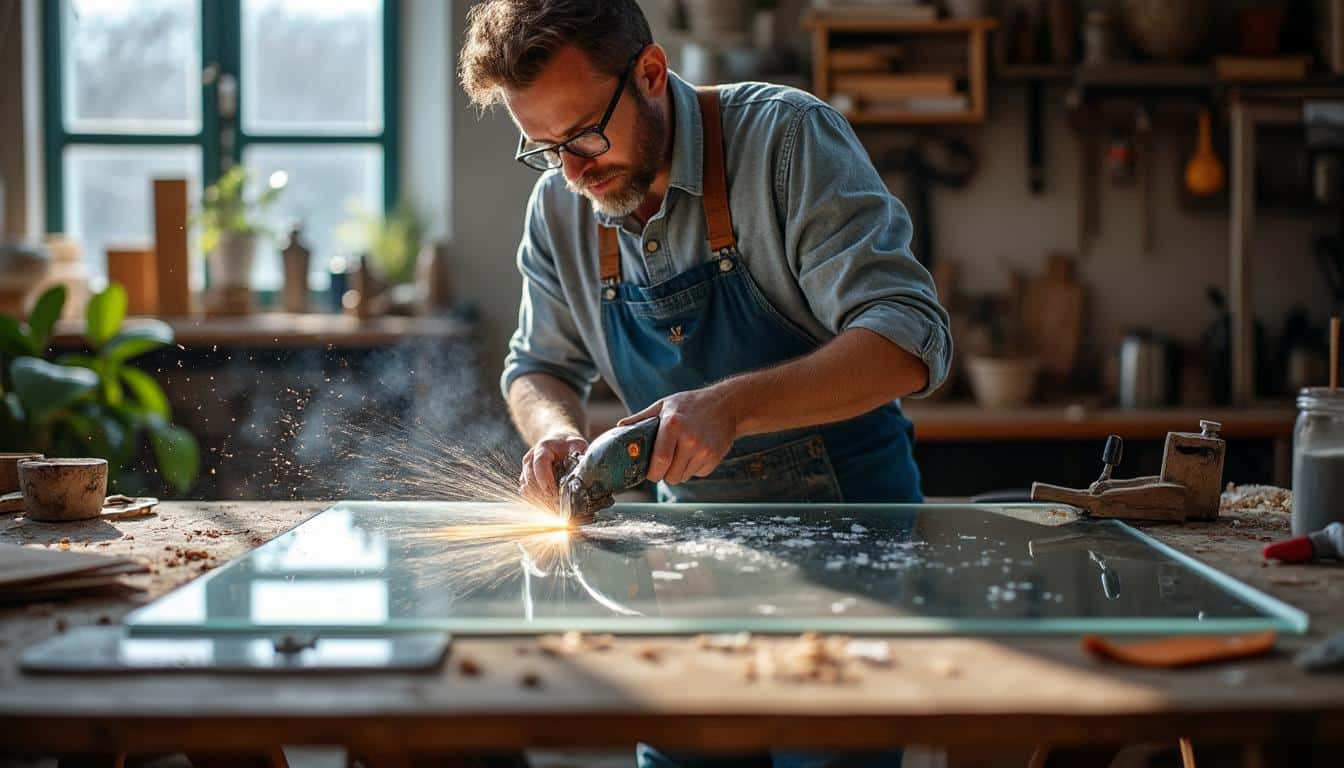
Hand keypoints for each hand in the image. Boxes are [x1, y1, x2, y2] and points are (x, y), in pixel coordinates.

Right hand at [519, 433, 587, 506]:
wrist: (557, 442)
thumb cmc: (568, 445)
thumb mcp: (577, 445)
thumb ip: (580, 456)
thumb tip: (584, 473)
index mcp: (543, 448)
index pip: (540, 464)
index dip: (546, 481)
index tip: (555, 494)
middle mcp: (530, 460)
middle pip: (531, 481)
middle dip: (545, 496)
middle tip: (561, 506)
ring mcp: (526, 471)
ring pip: (527, 490)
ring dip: (541, 501)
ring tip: (558, 508)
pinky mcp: (525, 481)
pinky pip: (527, 495)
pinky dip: (538, 503)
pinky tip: (552, 506)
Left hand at [617, 386, 738, 485]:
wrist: (725, 404)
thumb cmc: (690, 404)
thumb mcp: (664, 405)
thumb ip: (641, 418)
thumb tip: (620, 427)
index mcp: (672, 425)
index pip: (658, 462)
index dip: (652, 473)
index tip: (649, 471)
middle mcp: (689, 440)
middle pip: (670, 475)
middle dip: (663, 474)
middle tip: (663, 465)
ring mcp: (704, 450)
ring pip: (683, 477)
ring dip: (678, 471)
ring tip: (680, 454)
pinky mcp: (714, 457)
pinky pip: (697, 474)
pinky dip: (693, 468)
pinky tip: (695, 452)